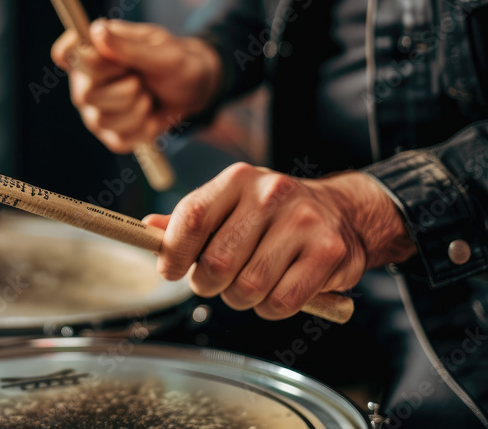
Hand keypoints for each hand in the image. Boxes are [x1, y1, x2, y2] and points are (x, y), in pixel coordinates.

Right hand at [50, 19, 221, 153]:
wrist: (196, 92)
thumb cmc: (178, 63)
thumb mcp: (162, 52)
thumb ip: (128, 46)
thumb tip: (96, 30)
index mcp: (96, 52)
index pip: (67, 53)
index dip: (73, 55)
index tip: (90, 53)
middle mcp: (88, 81)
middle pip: (86, 94)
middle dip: (124, 90)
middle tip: (140, 79)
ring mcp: (96, 110)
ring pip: (102, 120)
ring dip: (137, 109)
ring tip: (148, 95)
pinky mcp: (110, 133)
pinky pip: (118, 139)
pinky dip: (143, 129)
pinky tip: (150, 115)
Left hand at [143, 163, 416, 319]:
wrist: (341, 212)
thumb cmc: (270, 215)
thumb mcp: (228, 204)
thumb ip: (189, 220)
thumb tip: (146, 229)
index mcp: (238, 179)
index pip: (193, 218)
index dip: (174, 252)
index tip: (170, 270)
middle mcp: (272, 193)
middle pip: (217, 262)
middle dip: (209, 284)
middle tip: (217, 281)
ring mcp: (304, 222)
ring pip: (248, 288)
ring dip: (241, 299)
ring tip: (249, 284)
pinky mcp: (330, 252)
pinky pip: (282, 302)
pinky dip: (271, 309)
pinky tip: (277, 291)